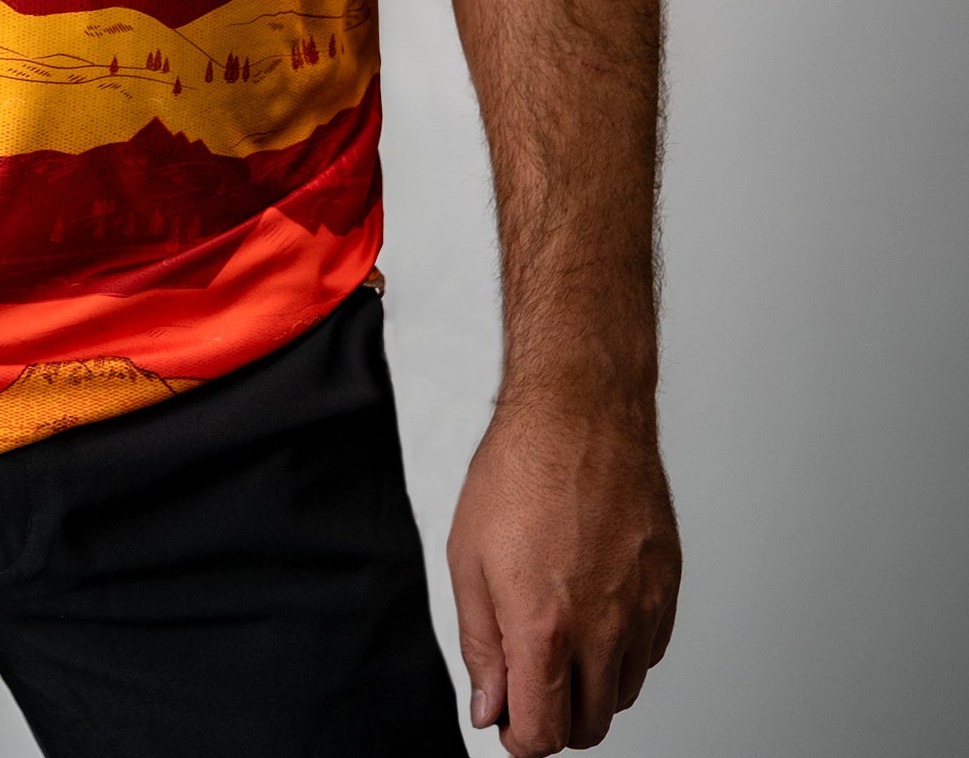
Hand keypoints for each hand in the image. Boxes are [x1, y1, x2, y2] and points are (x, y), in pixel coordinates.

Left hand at [447, 395, 680, 752]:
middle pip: (589, 726)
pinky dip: (622, 649)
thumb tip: (490, 706)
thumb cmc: (519, 470)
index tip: (508, 719)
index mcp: (546, 626)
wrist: (580, 411)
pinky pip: (649, 651)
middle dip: (554, 716)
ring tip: (558, 632)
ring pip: (622, 692)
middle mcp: (604, 628)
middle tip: (527, 679)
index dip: (519, 737)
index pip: (544, 732)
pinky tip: (592, 608)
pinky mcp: (667, 588)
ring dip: (589, 684)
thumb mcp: (469, 557)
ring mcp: (642, 609)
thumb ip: (481, 644)